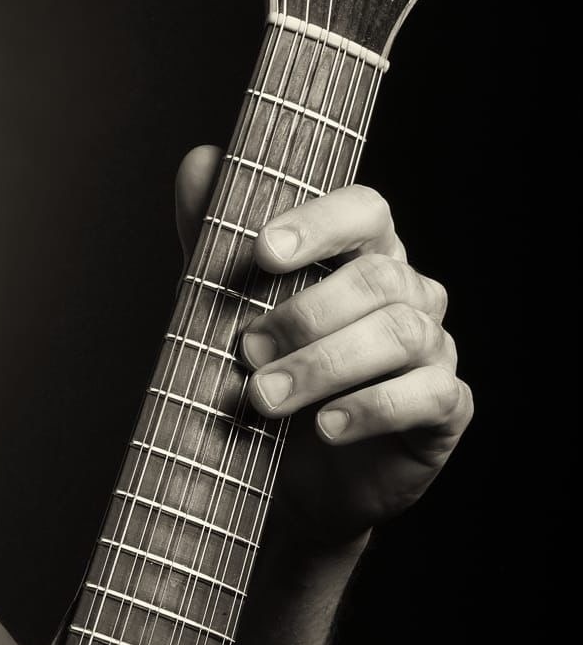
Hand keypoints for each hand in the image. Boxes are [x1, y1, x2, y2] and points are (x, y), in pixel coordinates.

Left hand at [176, 145, 472, 545]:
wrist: (294, 484)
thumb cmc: (269, 382)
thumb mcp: (228, 314)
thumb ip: (212, 244)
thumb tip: (198, 160)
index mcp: (364, 256)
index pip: (365, 210)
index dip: (319, 223)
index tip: (262, 252)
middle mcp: (410, 293)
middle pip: (376, 278)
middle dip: (304, 315)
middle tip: (245, 351)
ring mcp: (434, 350)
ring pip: (400, 334)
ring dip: (323, 365)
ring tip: (265, 398)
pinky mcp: (446, 408)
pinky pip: (427, 395)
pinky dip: (371, 408)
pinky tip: (325, 426)